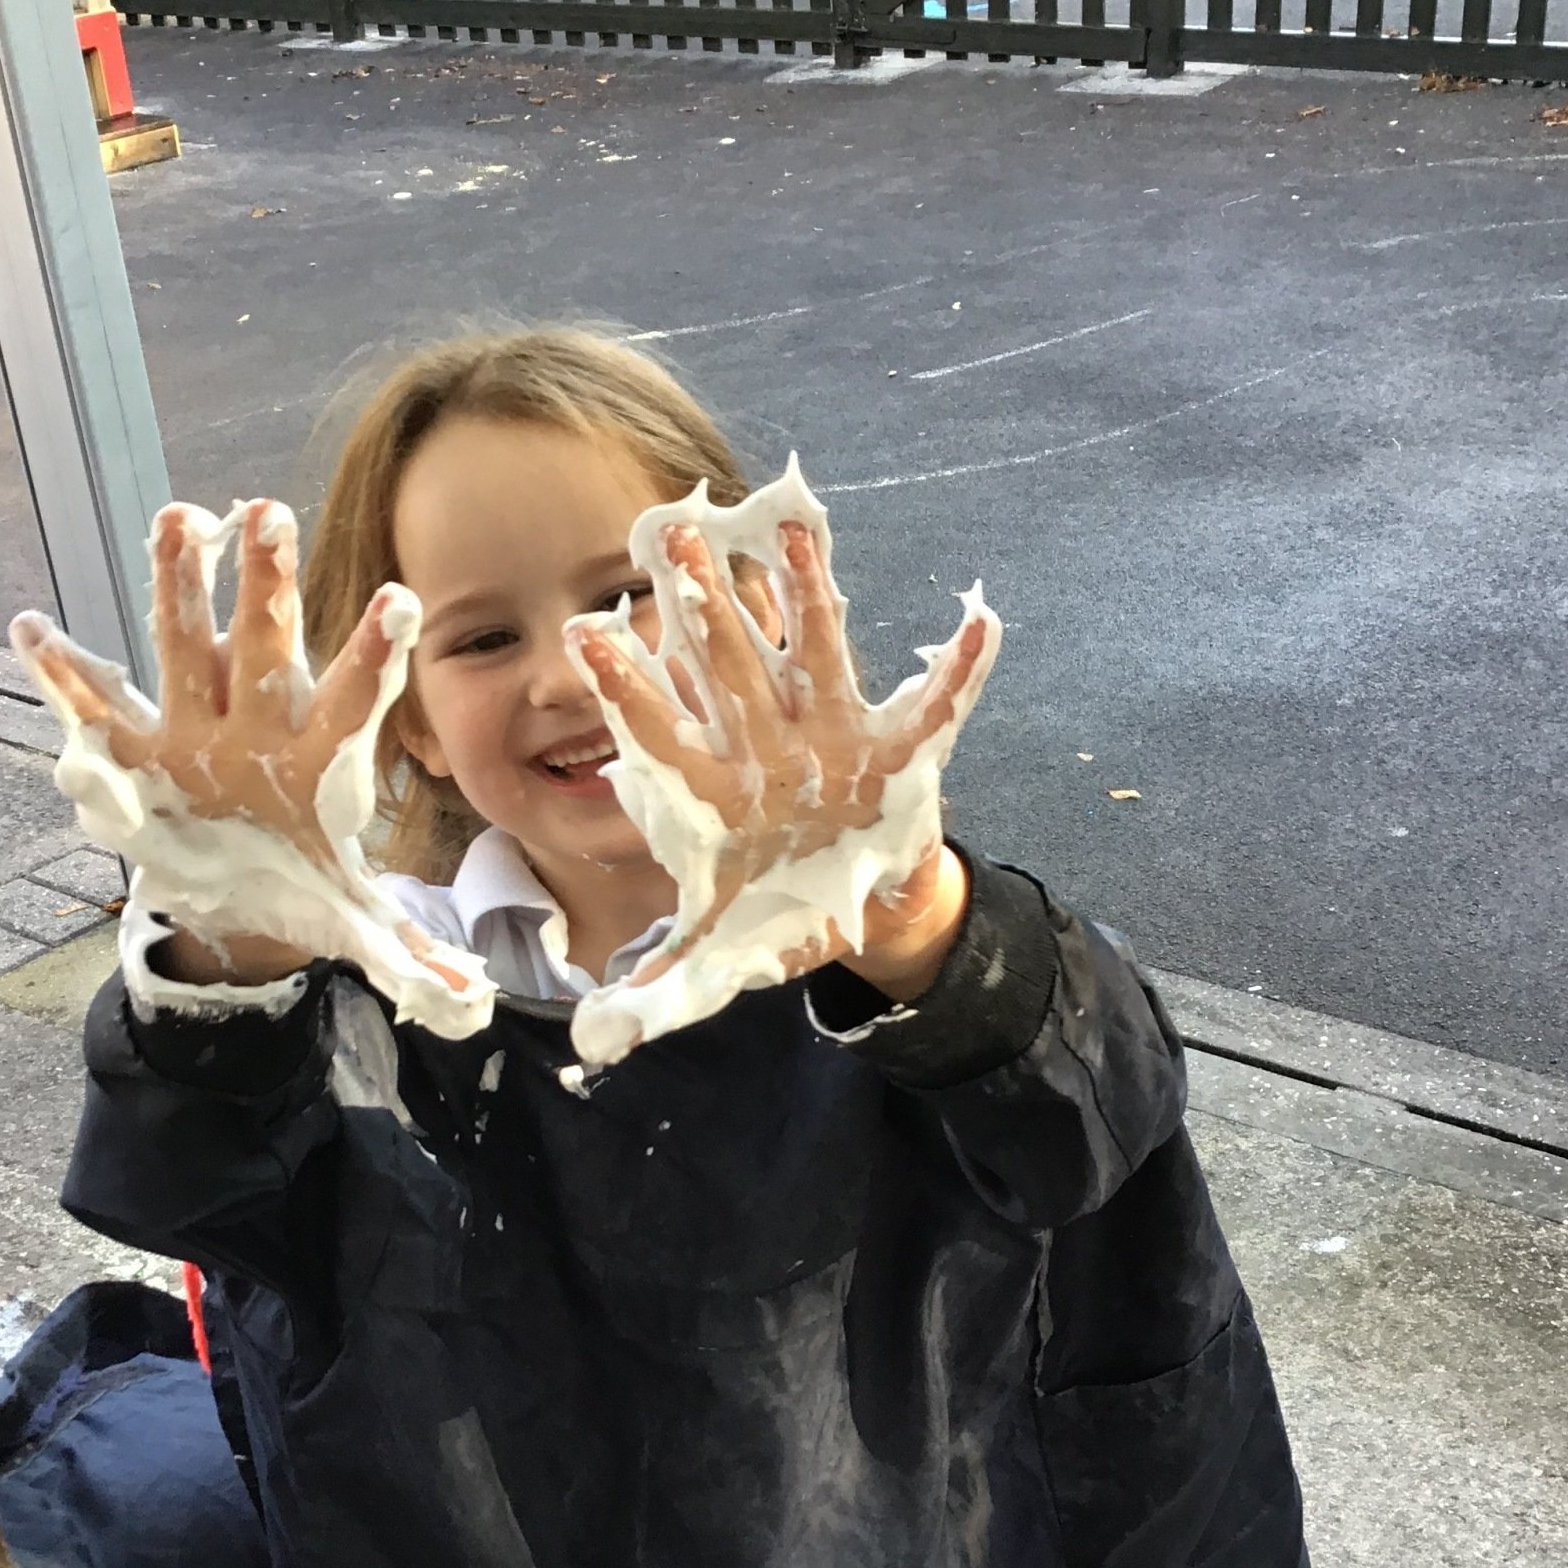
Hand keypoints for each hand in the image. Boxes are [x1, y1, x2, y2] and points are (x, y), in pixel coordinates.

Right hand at [14, 500, 494, 1036]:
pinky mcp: (136, 753)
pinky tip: (32, 629)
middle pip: (265, 645)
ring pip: (185, 647)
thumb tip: (464, 994)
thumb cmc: (305, 889)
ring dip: (177, 585)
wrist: (238, 902)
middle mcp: (257, 727)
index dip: (372, 653)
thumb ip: (407, 952)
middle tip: (271, 511)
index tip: (400, 599)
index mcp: (315, 759)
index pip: (351, 698)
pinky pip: (96, 708)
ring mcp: (193, 731)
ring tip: (176, 518)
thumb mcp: (356, 926)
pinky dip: (63, 675)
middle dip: (267, 584)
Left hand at [564, 473, 999, 1064]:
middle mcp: (767, 746)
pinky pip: (936, 705)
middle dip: (702, 602)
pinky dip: (964, 669)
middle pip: (728, 667)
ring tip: (790, 526)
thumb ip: (662, 988)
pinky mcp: (899, 747)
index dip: (626, 686)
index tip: (585, 632)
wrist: (857, 908)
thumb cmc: (777, 915)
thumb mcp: (719, 959)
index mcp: (719, 790)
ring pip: (815, 652)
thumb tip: (594, 1041)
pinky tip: (982, 620)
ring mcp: (833, 737)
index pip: (662, 731)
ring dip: (805, 593)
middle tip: (668, 531)